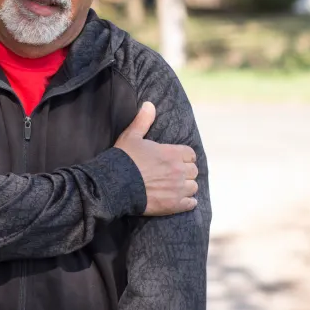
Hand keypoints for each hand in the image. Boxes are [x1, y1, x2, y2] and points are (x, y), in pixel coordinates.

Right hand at [114, 101, 197, 215]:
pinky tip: (179, 201)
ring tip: (176, 188)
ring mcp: (178, 188)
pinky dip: (187, 202)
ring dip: (186, 187)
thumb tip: (149, 104)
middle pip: (193, 171)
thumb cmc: (124, 160)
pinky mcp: (174, 205)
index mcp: (172, 153)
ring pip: (193, 187)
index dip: (183, 157)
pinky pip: (191, 203)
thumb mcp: (131, 137)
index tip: (176, 161)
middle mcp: (179, 170)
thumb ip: (143, 121)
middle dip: (185, 172)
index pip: (190, 154)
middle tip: (173, 175)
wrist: (115, 185)